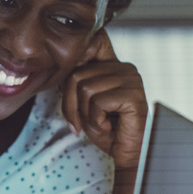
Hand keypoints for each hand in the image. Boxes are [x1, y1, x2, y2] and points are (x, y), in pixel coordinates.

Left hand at [61, 30, 147, 169]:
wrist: (124, 153)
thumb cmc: (106, 128)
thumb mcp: (82, 101)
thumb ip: (75, 81)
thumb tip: (59, 66)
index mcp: (114, 65)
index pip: (95, 40)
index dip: (77, 56)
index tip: (72, 83)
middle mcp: (125, 68)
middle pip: (77, 74)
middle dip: (72, 103)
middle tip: (84, 119)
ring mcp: (132, 80)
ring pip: (85, 88)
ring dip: (85, 113)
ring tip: (99, 121)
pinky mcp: (133, 96)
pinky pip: (98, 102)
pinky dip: (96, 119)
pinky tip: (108, 125)